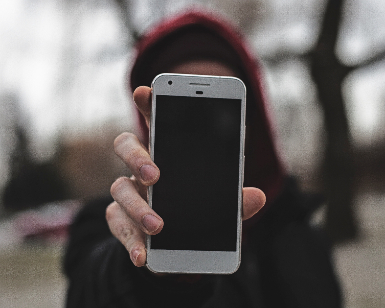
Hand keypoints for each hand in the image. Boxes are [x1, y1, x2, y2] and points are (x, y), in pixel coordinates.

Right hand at [107, 86, 265, 266]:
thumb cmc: (197, 212)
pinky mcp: (121, 219)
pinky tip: (143, 256)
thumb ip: (234, 200)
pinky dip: (131, 240)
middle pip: (127, 147)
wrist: (178, 247)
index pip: (155, 120)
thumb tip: (257, 197)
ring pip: (119, 187)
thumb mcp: (219, 203)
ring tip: (158, 225)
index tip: (145, 91)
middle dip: (138, 156)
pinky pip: (118, 225)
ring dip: (139, 206)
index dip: (149, 103)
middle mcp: (143, 167)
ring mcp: (129, 192)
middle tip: (156, 174)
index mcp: (167, 152)